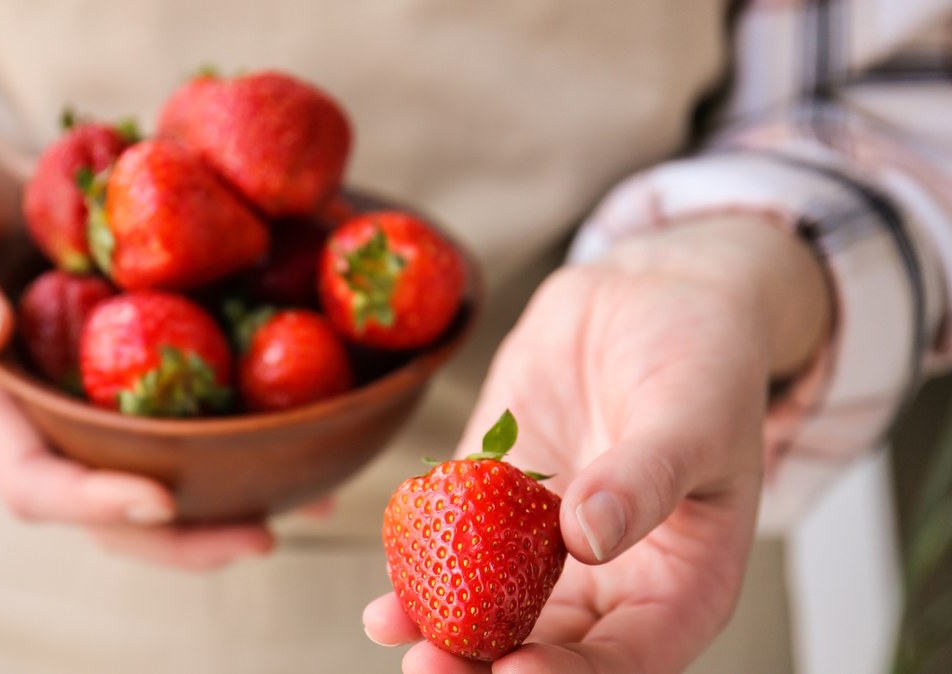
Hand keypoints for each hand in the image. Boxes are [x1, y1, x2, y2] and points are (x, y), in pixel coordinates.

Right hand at [0, 80, 272, 568]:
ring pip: (167, 475)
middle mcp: (56, 419)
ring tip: (311, 501)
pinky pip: (197, 412)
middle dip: (185, 537)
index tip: (160, 498)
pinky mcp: (146, 367)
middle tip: (260, 536)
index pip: (36, 483)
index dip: (95, 503)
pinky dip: (253, 431)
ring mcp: (104, 400)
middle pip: (114, 511)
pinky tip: (321, 431)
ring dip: (233, 499)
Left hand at [363, 217, 830, 671]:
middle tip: (428, 666)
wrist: (646, 298)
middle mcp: (610, 583)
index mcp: (680, 586)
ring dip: (443, 632)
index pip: (629, 660)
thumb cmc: (701, 357)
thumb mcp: (694, 412)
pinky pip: (453, 550)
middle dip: (486, 667)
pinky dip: (419, 574)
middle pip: (548, 652)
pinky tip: (387, 594)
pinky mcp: (494, 504)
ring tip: (392, 630)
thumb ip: (647, 476)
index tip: (515, 671)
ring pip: (492, 614)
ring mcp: (545, 548)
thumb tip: (588, 539)